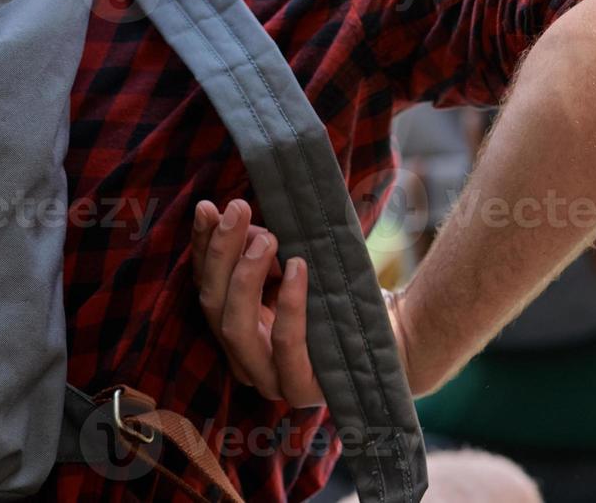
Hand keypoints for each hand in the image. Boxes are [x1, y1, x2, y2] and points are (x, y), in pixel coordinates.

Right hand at [192, 200, 414, 406]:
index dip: (202, 246)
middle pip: (213, 305)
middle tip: (238, 209)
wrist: (393, 333)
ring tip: (268, 239)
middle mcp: (245, 358)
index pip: (206, 285)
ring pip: (237, 329)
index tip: (206, 208)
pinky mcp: (302, 388)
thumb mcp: (296, 265)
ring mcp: (270, 379)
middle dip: (221, 253)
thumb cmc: (339, 297)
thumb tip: (235, 216)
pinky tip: (298, 268)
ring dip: (246, 277)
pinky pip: (288, 345)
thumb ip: (263, 246)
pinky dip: (289, 304)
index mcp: (238, 328)